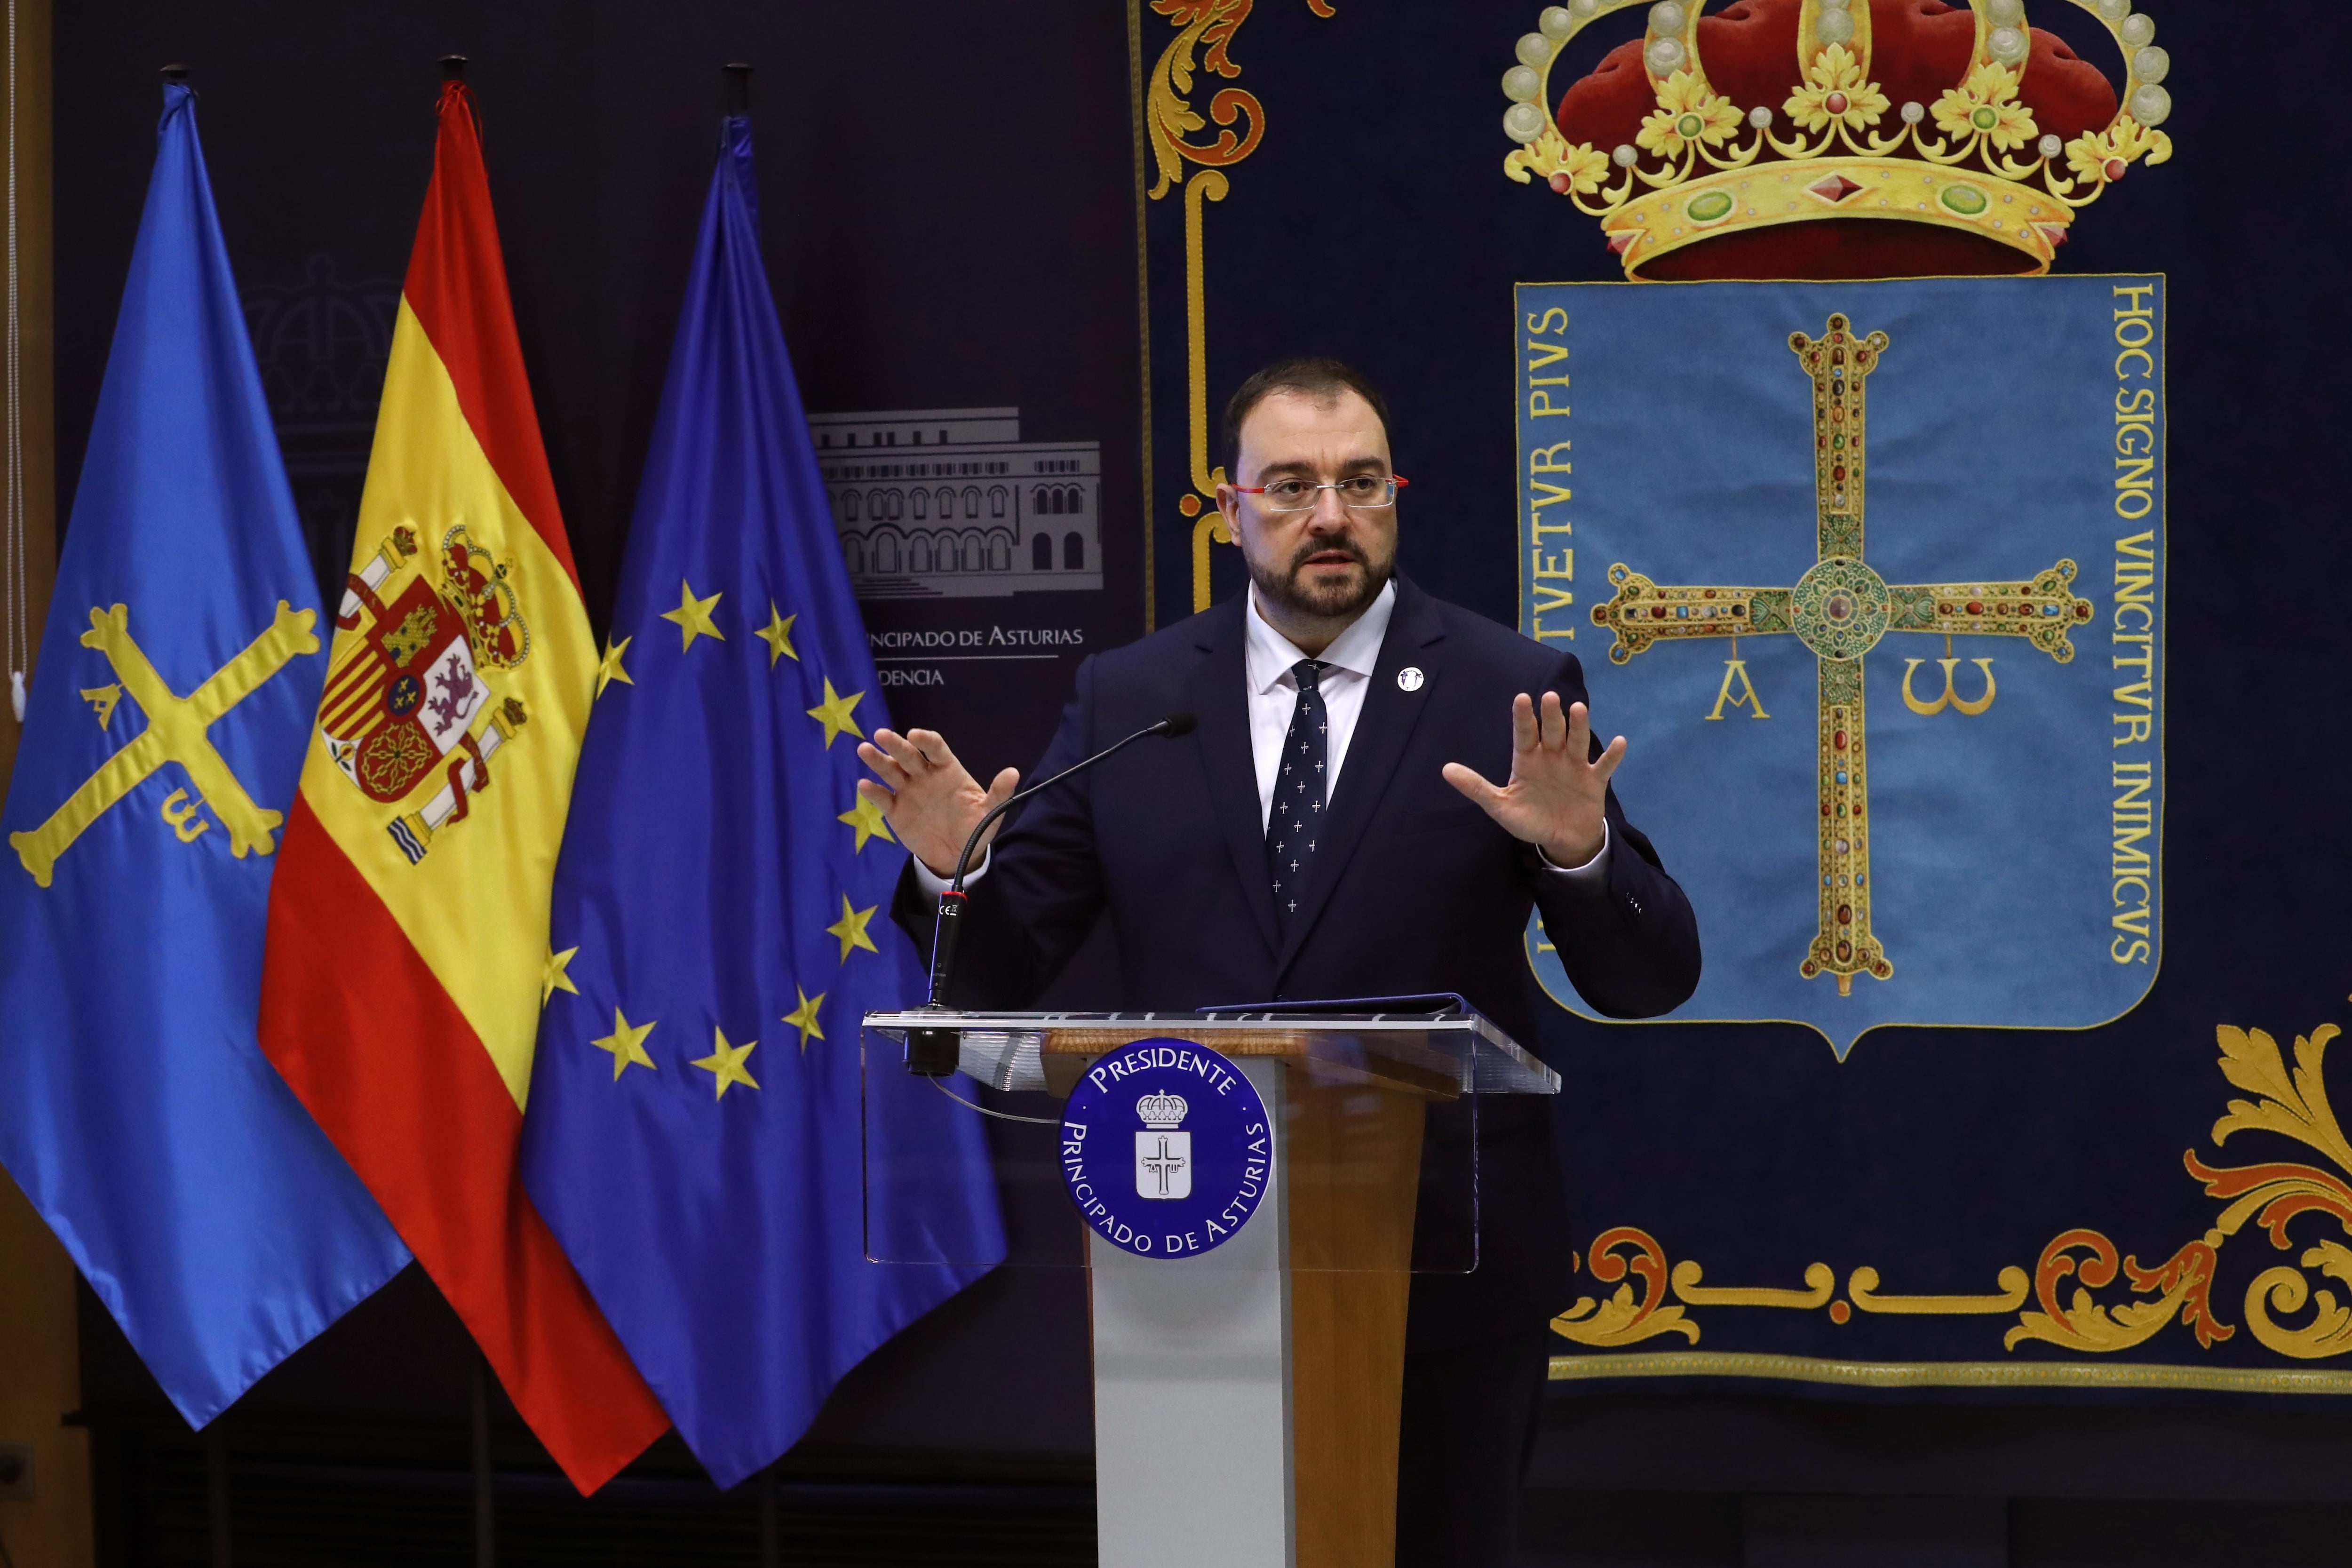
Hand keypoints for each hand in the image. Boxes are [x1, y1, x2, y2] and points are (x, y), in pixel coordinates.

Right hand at [855, 728, 1019, 880]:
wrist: (957, 855)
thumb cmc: (974, 828)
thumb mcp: (990, 813)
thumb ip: (999, 793)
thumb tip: (1013, 773)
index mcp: (947, 770)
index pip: (935, 749)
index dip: (926, 741)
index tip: (915, 735)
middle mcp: (924, 775)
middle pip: (909, 756)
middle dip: (896, 745)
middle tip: (881, 735)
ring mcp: (908, 791)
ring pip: (891, 771)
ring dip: (878, 761)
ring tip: (864, 750)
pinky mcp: (895, 810)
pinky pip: (882, 798)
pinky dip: (873, 792)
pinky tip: (864, 785)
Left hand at [1441, 692, 1621, 867]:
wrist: (1561, 840)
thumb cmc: (1530, 819)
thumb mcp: (1500, 806)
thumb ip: (1476, 787)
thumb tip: (1446, 769)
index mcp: (1527, 759)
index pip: (1524, 734)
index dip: (1523, 718)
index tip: (1521, 698)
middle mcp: (1552, 756)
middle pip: (1552, 732)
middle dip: (1551, 716)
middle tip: (1550, 698)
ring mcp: (1574, 766)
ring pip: (1577, 741)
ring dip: (1578, 726)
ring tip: (1579, 709)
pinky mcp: (1594, 780)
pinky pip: (1604, 766)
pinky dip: (1612, 756)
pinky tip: (1619, 742)